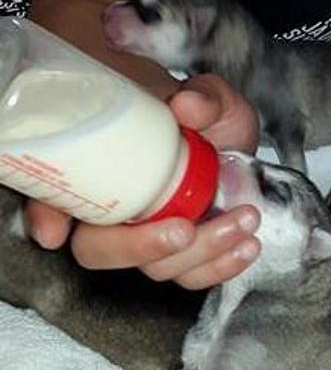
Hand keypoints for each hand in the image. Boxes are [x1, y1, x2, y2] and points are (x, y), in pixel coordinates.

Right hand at [25, 74, 262, 289]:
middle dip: (139, 248)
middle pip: (99, 250)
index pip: (54, 197)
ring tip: (241, 221)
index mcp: (101, 169)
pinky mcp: (183, 249)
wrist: (230, 132)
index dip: (46, 216)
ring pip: (153, 267)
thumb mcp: (209, 94)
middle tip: (182, 229)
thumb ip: (203, 96)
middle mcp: (116, 209)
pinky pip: (189, 274)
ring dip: (200, 254)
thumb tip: (186, 106)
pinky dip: (219, 267)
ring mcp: (148, 232)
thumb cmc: (202, 111)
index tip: (56, 231)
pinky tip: (245, 247)